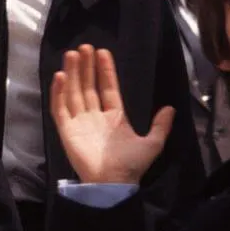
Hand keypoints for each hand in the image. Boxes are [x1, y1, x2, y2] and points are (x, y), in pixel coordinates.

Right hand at [50, 45, 172, 184]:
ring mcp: (79, 122)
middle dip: (86, 67)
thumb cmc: (131, 165)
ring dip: (72, 73)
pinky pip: (60, 108)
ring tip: (72, 54)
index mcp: (114, 117)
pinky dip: (58, 92)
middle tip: (84, 47)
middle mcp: (94, 116)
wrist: (113, 183)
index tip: (102, 52)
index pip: (107, 88)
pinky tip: (60, 76)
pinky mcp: (66, 130)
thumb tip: (170, 108)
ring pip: (73, 92)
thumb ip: (161, 126)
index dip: (105, 71)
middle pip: (88, 86)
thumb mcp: (152, 144)